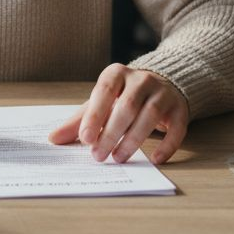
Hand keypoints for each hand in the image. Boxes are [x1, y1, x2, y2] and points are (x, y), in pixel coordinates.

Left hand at [48, 64, 188, 163]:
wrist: (162, 85)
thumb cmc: (123, 97)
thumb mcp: (100, 104)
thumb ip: (79, 121)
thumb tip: (53, 139)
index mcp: (117, 74)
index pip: (105, 92)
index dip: (95, 115)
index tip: (85, 139)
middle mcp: (142, 79)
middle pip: (127, 106)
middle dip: (112, 133)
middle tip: (99, 156)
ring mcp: (163, 93)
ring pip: (150, 116)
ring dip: (133, 140)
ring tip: (118, 158)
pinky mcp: (180, 109)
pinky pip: (177, 128)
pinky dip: (167, 145)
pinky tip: (156, 160)